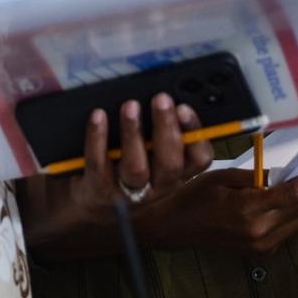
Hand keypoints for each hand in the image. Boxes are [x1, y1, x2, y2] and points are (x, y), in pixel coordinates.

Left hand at [67, 94, 213, 214]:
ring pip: (136, 167)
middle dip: (166, 128)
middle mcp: (159, 185)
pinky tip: (98, 116)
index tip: (184, 108)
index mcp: (179, 172)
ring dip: (133, 133)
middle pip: (169, 163)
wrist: (97, 203)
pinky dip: (97, 139)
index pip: (200, 158)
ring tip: (130, 106)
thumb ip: (162, 130)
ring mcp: (129, 192)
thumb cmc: (132, 165)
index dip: (196, 135)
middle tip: (161, 99)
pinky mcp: (100, 191)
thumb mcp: (154, 153)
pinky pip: (99, 165)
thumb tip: (165, 94)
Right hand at [134, 154, 297, 255]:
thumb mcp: (222, 176)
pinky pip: (288, 231)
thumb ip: (256, 177)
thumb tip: (283, 175)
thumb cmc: (194, 196)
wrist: (173, 227)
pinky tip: (280, 204)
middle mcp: (260, 233)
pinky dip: (291, 216)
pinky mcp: (260, 253)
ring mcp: (262, 246)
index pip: (294, 194)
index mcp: (248, 210)